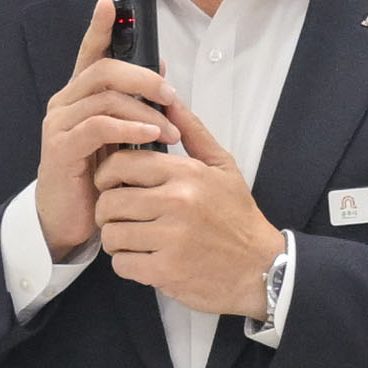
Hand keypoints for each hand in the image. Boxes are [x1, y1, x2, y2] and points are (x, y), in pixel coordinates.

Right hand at [36, 0, 180, 259]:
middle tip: (171, 95)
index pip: (90, 53)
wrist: (69, 221)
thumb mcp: (120, 136)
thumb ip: (134, 103)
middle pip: (103, 70)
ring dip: (144, 110)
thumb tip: (161, 67)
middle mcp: (64, 103)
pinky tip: (150, 138)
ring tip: (169, 130)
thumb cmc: (96, 176)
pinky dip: (128, 128)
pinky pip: (98, 126)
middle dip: (142, 77)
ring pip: (104, 97)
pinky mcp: (61, 148)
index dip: (99, 27)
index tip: (110, 3)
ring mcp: (59, 125)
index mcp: (79, 96)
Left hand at [93, 97, 283, 316]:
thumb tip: (167, 96)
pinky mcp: (166, 271)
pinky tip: (144, 259)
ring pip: (112, 235)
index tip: (113, 185)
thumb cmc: (237, 215)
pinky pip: (122, 264)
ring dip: (116, 239)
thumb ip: (191, 130)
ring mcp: (171, 239)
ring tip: (133, 238)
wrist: (260, 266)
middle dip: (108, 210)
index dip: (107, 175)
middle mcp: (177, 203)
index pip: (121, 164)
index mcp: (185, 173)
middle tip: (120, 216)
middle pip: (109, 202)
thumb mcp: (222, 165)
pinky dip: (127, 264)